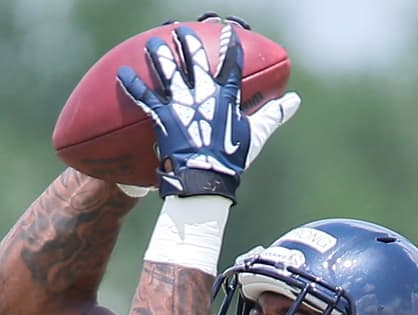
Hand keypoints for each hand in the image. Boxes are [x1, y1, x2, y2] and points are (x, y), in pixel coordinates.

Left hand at [117, 20, 298, 202]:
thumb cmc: (231, 162)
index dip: (230, 46)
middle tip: (181, 32)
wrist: (206, 182)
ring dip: (158, 54)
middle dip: (188, 42)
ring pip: (167, 70)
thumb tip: (295, 101)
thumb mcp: (255, 137)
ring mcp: (181, 104)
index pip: (231, 65)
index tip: (228, 30)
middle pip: (194, 59)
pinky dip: (132, 85)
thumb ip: (273, 115)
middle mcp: (202, 94)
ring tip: (152, 44)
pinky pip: (144, 97)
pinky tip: (122, 73)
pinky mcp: (163, 118)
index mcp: (226, 98)